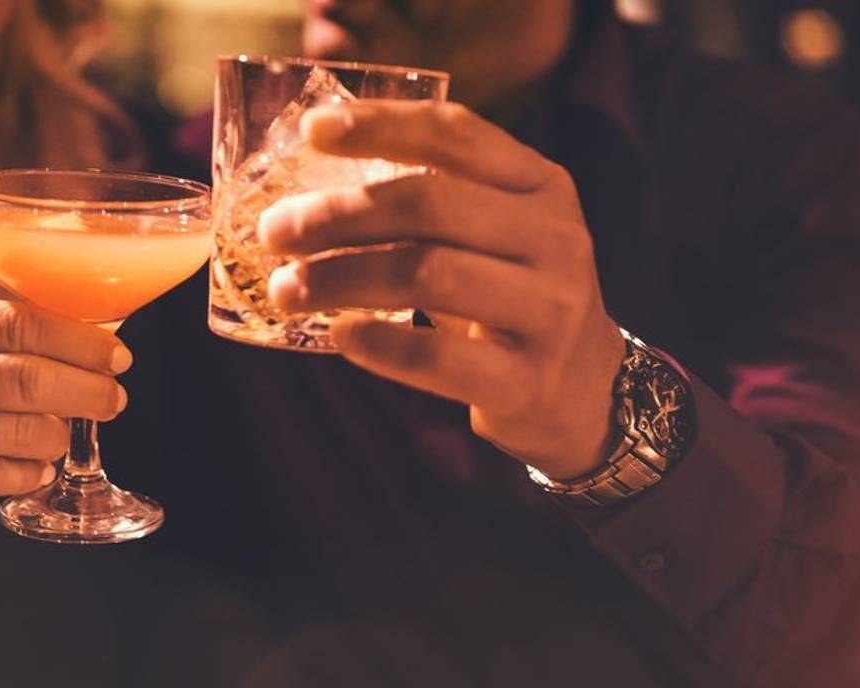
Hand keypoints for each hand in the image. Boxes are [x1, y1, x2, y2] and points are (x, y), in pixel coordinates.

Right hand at [0, 295, 129, 522]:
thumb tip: (81, 342)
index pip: (19, 322)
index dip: (80, 341)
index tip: (116, 356)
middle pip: (28, 378)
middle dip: (87, 392)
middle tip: (113, 401)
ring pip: (18, 433)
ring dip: (56, 437)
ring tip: (60, 435)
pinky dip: (27, 474)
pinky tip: (33, 468)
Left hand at [260, 101, 626, 477]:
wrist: (585, 390)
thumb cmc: (511, 297)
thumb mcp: (496, 231)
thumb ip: (432, 198)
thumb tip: (308, 181)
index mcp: (540, 185)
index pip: (457, 135)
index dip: (380, 125)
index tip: (312, 132)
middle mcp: (555, 238)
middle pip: (429, 205)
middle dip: (337, 214)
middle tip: (274, 232)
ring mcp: (549, 311)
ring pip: (427, 275)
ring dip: (340, 278)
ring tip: (286, 289)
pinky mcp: (527, 381)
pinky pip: (439, 359)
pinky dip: (379, 346)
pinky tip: (339, 335)